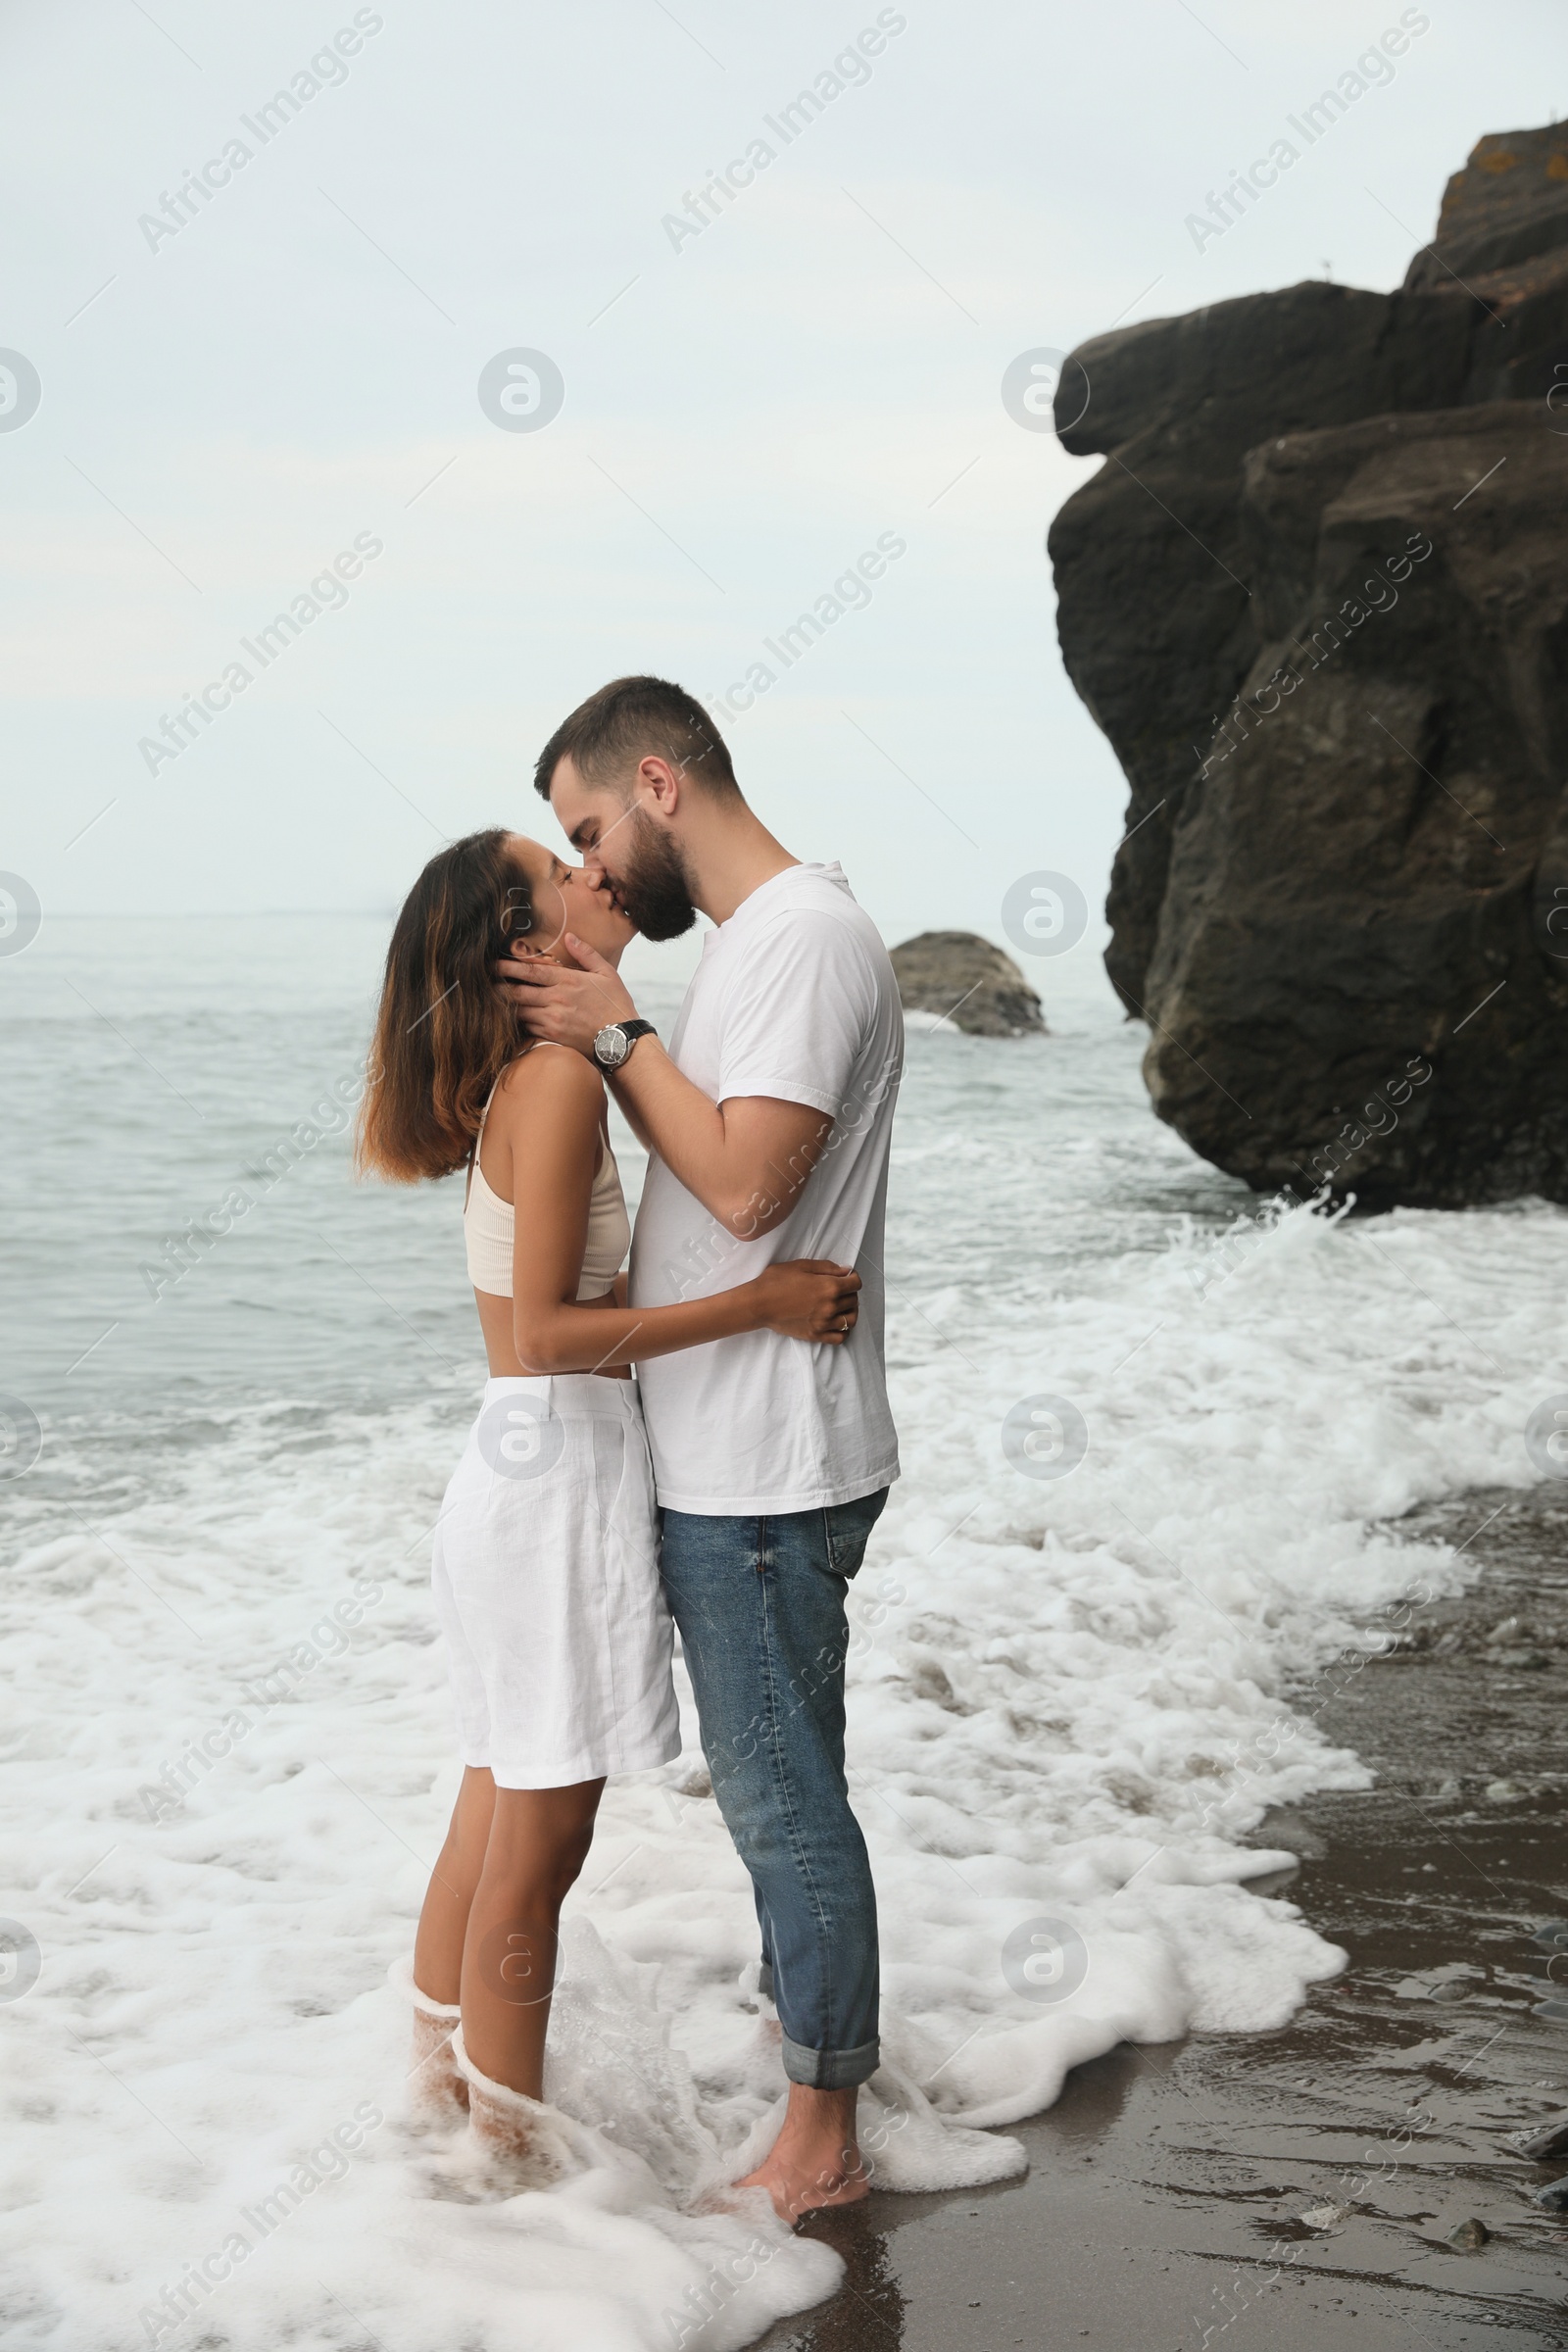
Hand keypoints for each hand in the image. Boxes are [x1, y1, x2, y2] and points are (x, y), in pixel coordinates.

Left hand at [496, 935, 636, 1055]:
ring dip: (505, 1006)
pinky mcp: (553, 1037)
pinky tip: (509, 1019)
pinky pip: (527, 1027)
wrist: (621, 1040)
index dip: (509, 966)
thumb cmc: (616, 1005)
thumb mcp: (607, 973)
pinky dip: (517, 1022)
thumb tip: (570, 936)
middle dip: (499, 986)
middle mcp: (557, 999)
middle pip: (518, 991)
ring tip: (491, 1001)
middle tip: (483, 983)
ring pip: (519, 1011)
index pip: (531, 970)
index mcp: (568, 980)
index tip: (494, 963)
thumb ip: (586, 953)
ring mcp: (553, 1019)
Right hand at [750, 1260, 861, 1343]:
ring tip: (841, 1306)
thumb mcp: (802, 1265)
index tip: (846, 1276)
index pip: (856, 1283)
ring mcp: (824, 1323)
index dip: (852, 1277)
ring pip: (851, 1319)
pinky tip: (837, 1323)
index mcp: (829, 1287)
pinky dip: (844, 1331)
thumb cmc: (776, 1281)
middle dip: (850, 1292)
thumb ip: (827, 1267)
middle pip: (854, 1300)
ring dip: (850, 1311)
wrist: (758, 1304)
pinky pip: (840, 1337)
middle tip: (839, 1289)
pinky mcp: (816, 1335)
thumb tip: (845, 1271)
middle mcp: (830, 1306)